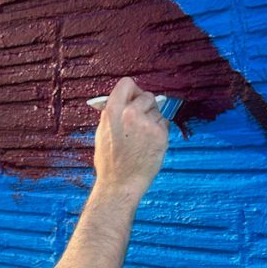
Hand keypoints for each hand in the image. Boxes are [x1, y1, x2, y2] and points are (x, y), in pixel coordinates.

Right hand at [93, 77, 168, 198]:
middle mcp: (130, 114)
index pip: (126, 84)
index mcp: (112, 111)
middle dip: (146, 106)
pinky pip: (164, 124)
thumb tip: (124, 100)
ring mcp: (147, 124)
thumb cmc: (110, 162)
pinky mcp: (160, 134)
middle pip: (146, 96)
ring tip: (142, 139)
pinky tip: (150, 145)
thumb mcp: (102, 133)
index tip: (134, 99)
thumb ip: (112, 114)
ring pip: (157, 111)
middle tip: (141, 121)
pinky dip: (159, 132)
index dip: (132, 91)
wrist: (120, 184)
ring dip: (153, 121)